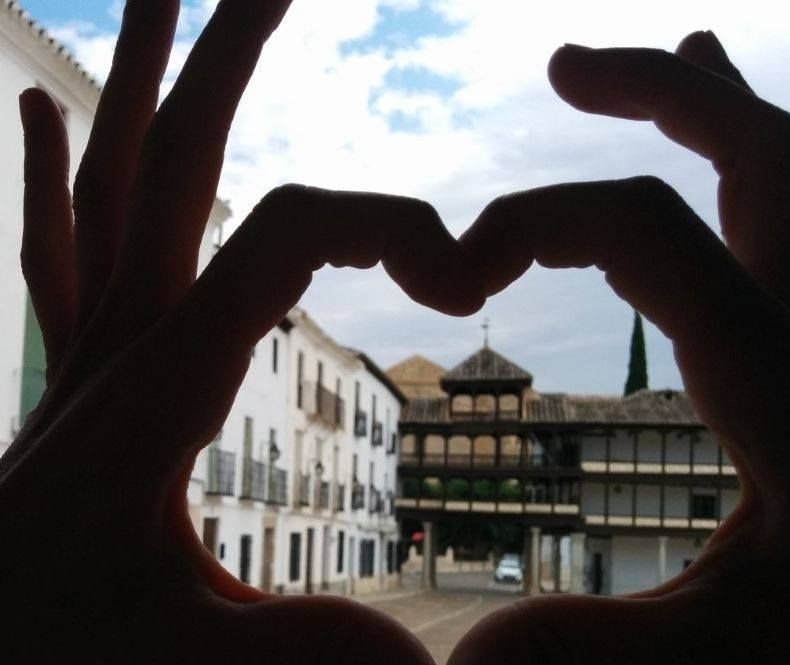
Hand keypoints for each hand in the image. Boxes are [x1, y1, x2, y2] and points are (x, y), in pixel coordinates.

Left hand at [1, 1, 485, 661]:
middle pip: (175, 156)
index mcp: (160, 383)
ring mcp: (89, 348)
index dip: (385, 226)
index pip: (282, 238)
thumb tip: (417, 663)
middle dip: (225, 52)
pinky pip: (54, 244)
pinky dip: (48, 170)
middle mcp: (118, 339)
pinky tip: (39, 115)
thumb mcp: (187, 658)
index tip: (458, 273)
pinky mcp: (78, 374)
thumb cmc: (54, 651)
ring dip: (139, 78)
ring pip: (112, 178)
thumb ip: (307, 653)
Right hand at [447, 32, 789, 663]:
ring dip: (727, 107)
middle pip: (761, 149)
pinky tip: (733, 161)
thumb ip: (599, 651)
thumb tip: (466, 661)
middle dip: (657, 90)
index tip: (452, 273)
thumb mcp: (730, 650)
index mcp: (788, 387)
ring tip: (673, 59)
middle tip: (564, 67)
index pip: (647, 228)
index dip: (532, 221)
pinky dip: (759, 169)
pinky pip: (785, 232)